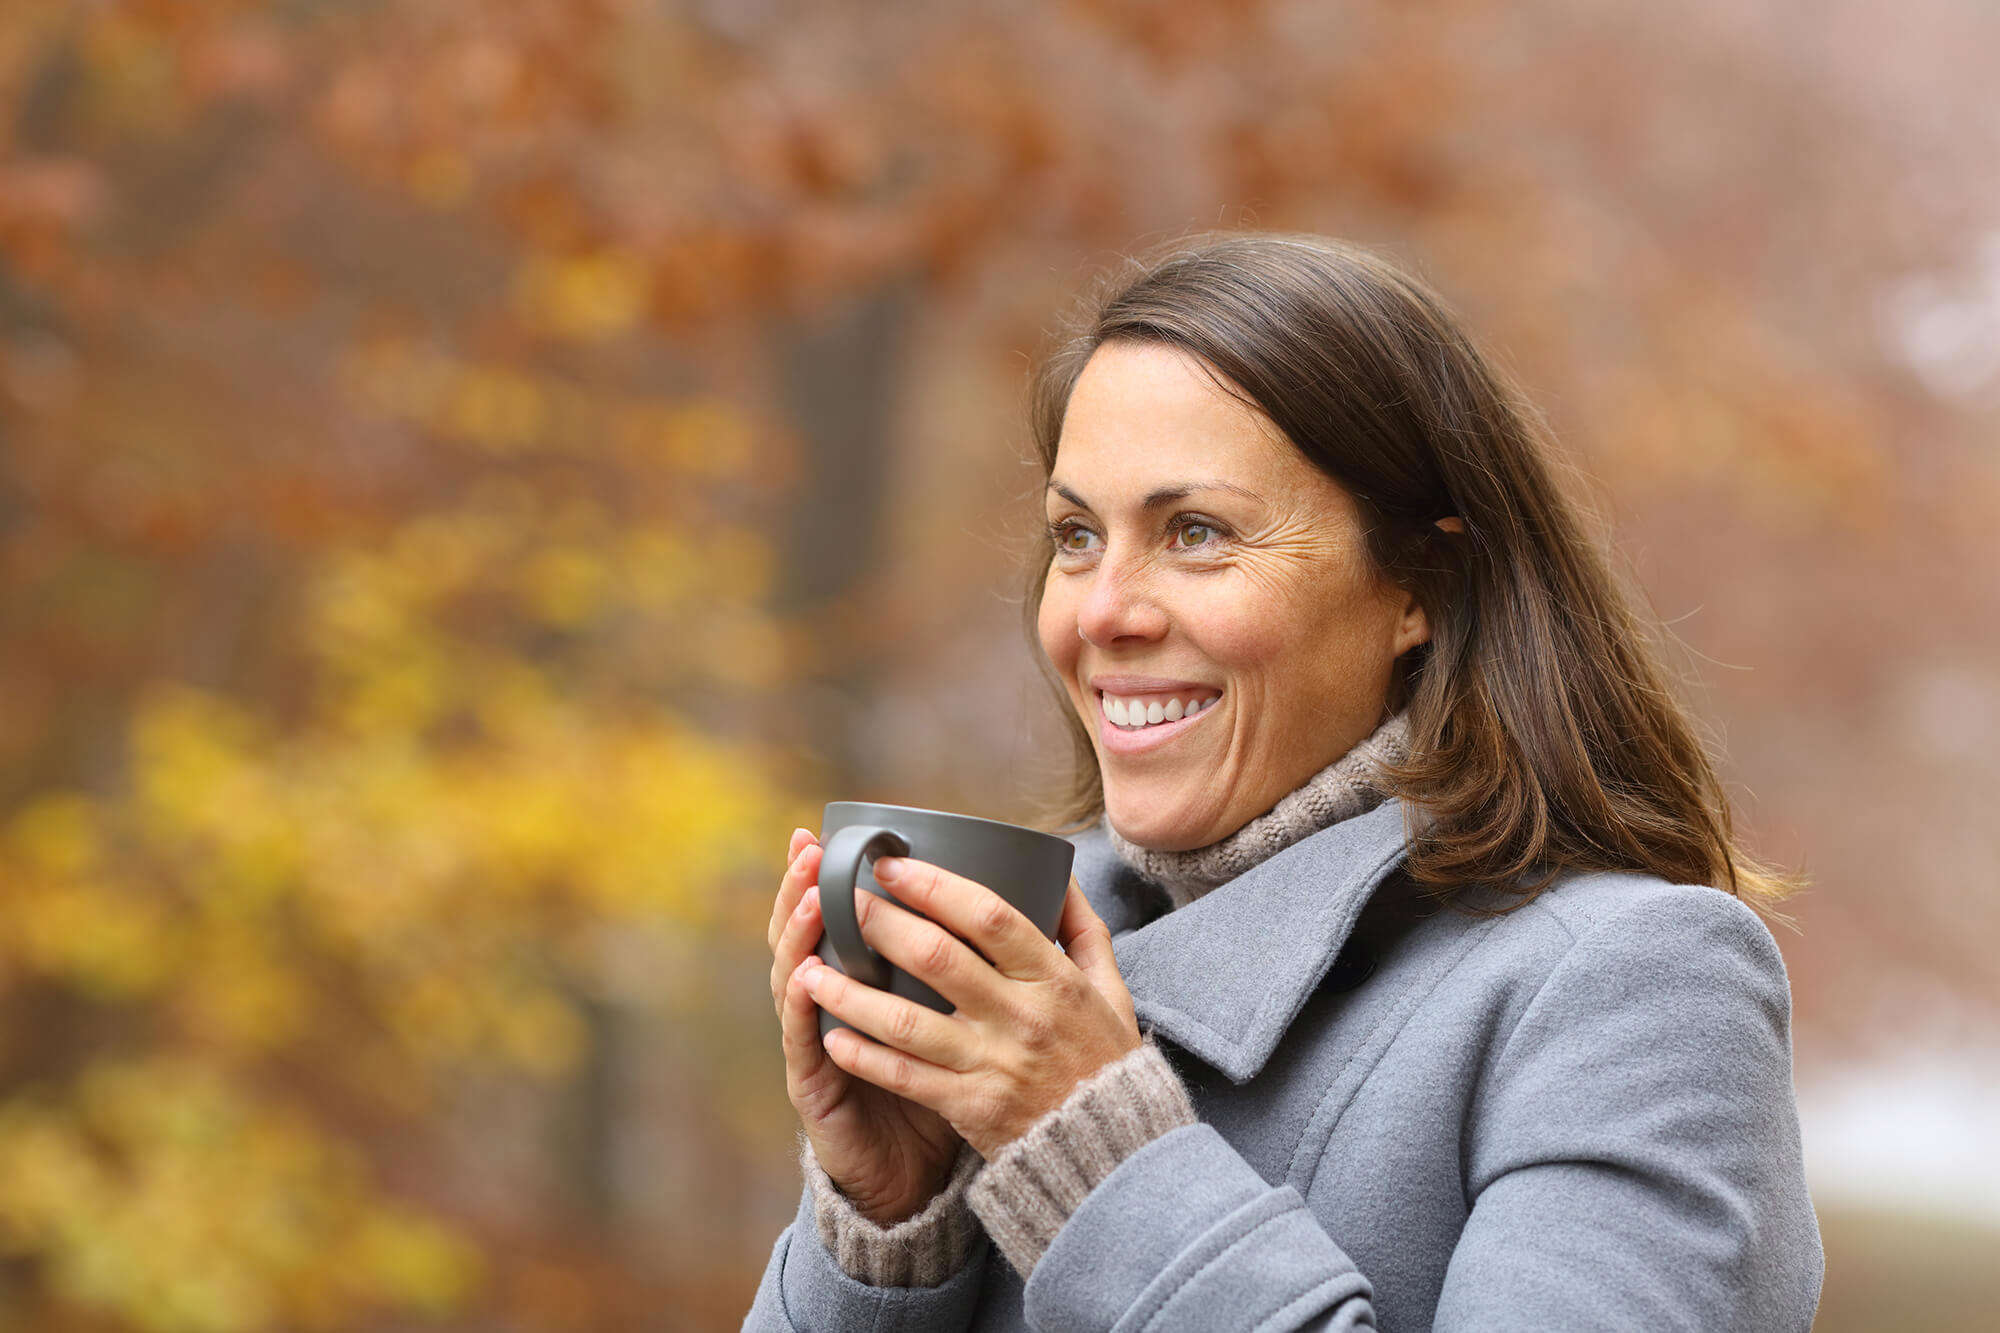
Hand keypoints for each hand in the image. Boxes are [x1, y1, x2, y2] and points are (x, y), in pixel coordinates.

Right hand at [768, 828, 962, 1224]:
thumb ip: (975, 967)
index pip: (841, 916)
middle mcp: (835, 1004)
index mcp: (869, 981)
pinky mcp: (815, 1087)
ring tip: (808, 899)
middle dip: (803, 889)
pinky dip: (801, 1008)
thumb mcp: (959, 1022)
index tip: (824, 829)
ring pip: (795, 978)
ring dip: (798, 937)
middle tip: (806, 848)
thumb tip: (1035, 901)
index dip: (828, 874)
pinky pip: (804, 1043)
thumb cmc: (942, 1089)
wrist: (915, 1179)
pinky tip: (802, 977)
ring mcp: (817, 1044)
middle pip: (808, 935)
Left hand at [796, 852, 1141, 1159]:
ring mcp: (994, 1065)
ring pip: (907, 1022)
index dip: (934, 885)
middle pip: (937, 959)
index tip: (889, 864)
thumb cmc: (1106, 1061)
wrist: (1114, 1156)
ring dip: (851, 993)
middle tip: (840, 900)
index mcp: (1054, 979)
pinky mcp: (971, 1109)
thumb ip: (1083, 929)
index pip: (989, 916)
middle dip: (880, 924)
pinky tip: (831, 1035)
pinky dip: (864, 1056)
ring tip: (809, 970)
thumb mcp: (1111, 989)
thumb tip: (1058, 873)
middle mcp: (1022, 1017)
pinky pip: (906, 1077)